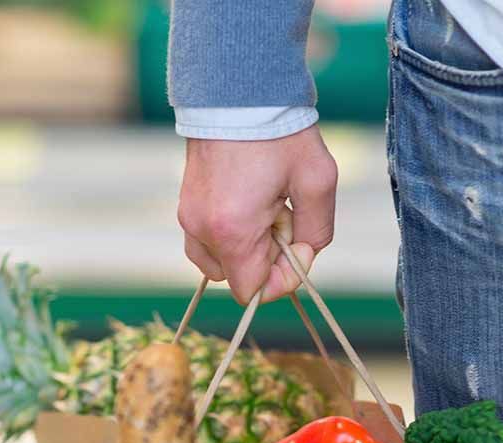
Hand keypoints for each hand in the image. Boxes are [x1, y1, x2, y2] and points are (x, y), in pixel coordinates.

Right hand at [178, 126, 338, 303]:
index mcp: (233, 231)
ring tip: (264, 208)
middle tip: (283, 214)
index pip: (253, 291)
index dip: (282, 279)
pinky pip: (205, 242)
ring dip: (246, 248)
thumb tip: (302, 256)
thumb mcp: (318, 183)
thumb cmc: (280, 134)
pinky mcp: (184, 204)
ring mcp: (188, 218)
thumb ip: (317, 232)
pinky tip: (247, 202)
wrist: (237, 90)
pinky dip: (228, 235)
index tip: (297, 244)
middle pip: (238, 278)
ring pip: (219, 263)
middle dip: (266, 259)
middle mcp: (203, 230)